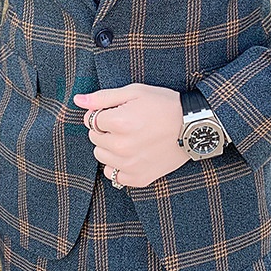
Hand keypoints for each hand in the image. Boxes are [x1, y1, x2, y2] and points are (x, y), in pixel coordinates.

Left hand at [73, 83, 187, 187]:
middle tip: (128, 124)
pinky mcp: (138, 178)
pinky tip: (133, 154)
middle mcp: (121, 146)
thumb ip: (102, 97)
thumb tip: (77, 100)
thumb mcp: (134, 92)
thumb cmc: (164, 105)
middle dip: (105, 130)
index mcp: (118, 122)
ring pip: (101, 157)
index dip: (103, 114)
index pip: (91, 120)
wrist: (193, 127)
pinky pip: (113, 175)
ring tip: (130, 139)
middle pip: (94, 139)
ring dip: (110, 148)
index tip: (119, 112)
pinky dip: (119, 165)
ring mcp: (129, 165)